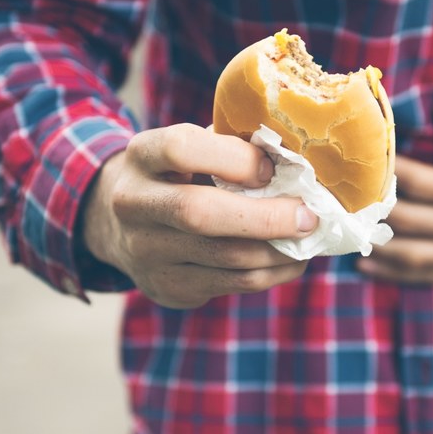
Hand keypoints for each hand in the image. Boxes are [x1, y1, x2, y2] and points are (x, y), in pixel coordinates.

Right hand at [82, 123, 317, 308]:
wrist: (123, 225)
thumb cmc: (179, 174)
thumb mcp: (192, 147)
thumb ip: (233, 146)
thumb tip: (297, 161)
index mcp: (142, 155)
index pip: (181, 148)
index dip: (234, 159)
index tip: (270, 167)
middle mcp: (133, 204)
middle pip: (199, 213)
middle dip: (266, 217)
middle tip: (308, 216)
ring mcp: (145, 252)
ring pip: (225, 257)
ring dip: (278, 251)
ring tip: (309, 238)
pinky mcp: (167, 287)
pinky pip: (232, 284)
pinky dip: (272, 272)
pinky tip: (290, 259)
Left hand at [358, 96, 432, 283]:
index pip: (420, 183)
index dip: (384, 170)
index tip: (357, 153)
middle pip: (407, 223)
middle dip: (367, 207)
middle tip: (333, 190)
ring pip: (413, 258)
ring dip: (373, 245)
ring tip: (342, 226)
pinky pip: (432, 277)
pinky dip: (396, 274)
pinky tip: (368, 263)